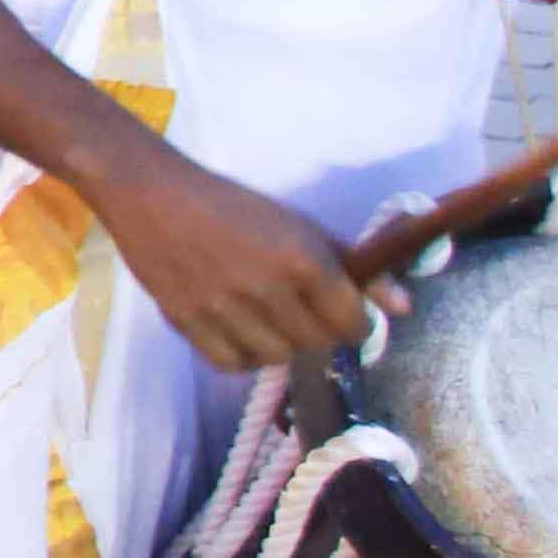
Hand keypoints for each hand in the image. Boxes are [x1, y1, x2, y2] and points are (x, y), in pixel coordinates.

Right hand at [91, 145, 380, 374]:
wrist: (152, 193)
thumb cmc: (232, 204)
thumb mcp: (301, 225)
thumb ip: (355, 266)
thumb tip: (405, 307)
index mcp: (302, 258)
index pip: (351, 322)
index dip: (354, 322)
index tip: (342, 312)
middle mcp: (267, 288)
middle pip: (316, 344)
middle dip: (318, 331)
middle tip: (302, 310)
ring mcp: (224, 309)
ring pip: (276, 358)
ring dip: (280, 343)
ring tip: (267, 317)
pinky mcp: (187, 322)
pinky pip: (232, 364)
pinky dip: (242, 354)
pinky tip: (239, 328)